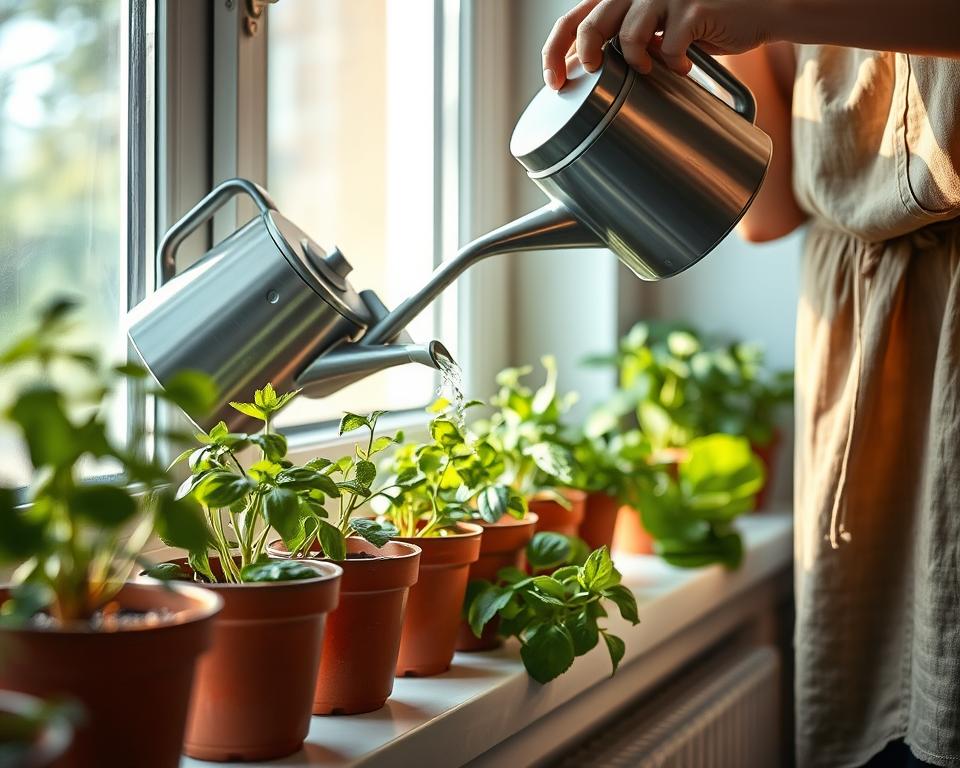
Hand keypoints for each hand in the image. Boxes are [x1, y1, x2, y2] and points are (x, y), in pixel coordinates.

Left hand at [541, 0, 772, 88]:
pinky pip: (668, 47)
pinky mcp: (691, 7)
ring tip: (652, 68)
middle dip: (582, 58)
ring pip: (628, 37)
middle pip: (590, 24)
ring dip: (637, 63)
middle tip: (587, 79)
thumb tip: (588, 70)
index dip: (556, 48)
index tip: (552, 80)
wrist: (759, 10)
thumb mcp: (655, 28)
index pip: (576, 16)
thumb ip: (625, 38)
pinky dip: (675, 64)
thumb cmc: (704, 22)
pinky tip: (687, 65)